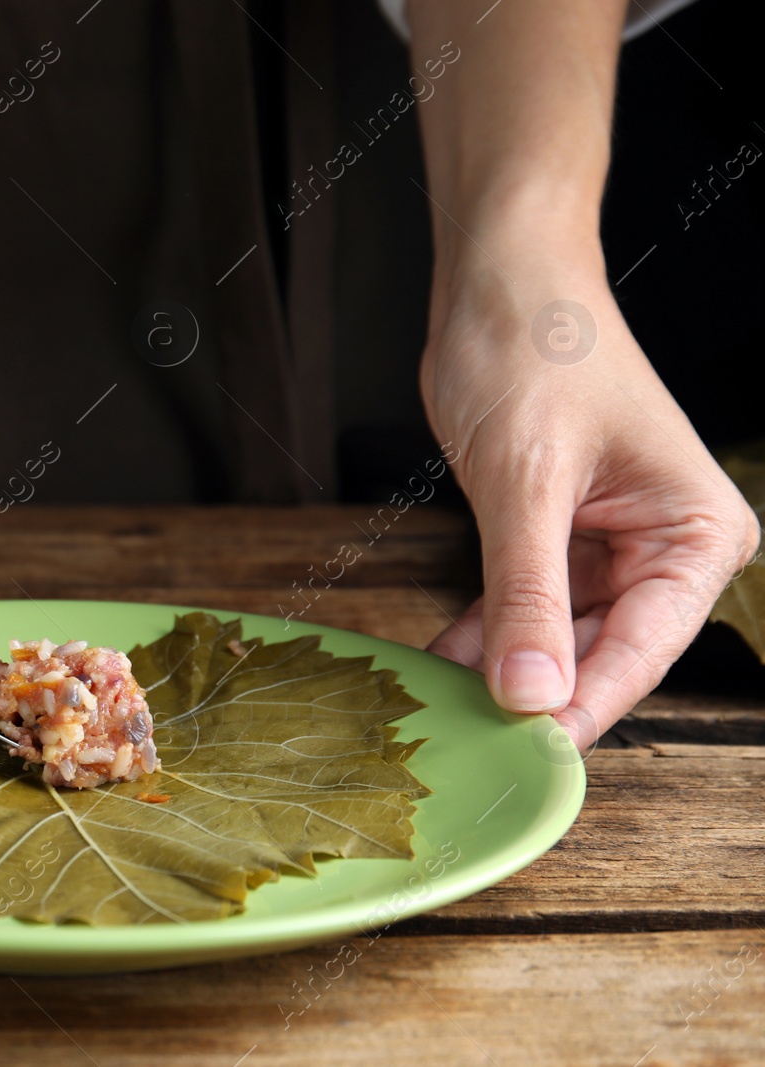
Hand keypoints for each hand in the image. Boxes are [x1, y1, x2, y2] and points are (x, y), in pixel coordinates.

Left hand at [421, 252, 759, 749]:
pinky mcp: (560, 541)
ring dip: (502, 672)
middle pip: (603, 654)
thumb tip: (533, 696)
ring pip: (558, 640)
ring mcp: (613, 549)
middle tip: (471, 749)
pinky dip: (484, 635)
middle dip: (536, 696)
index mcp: (699, 533)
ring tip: (444, 715)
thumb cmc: (532, 350)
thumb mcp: (525, 482)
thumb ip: (528, 594)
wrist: (497, 282)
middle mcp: (668, 549)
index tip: (528, 761)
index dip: (582, 707)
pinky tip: (437, 668)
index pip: (644, 648)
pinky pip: (524, 608)